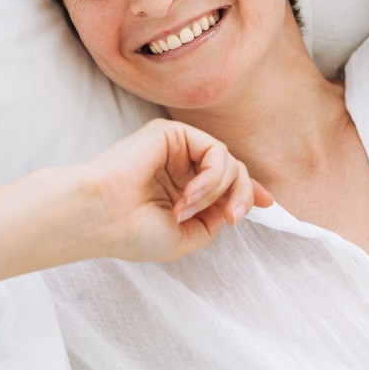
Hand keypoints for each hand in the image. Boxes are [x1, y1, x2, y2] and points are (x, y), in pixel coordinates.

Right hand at [73, 119, 271, 263]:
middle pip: (233, 170)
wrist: (102, 217)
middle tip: (232, 218)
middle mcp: (179, 167)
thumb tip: (238, 202)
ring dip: (217, 190)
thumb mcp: (186, 237)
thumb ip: (215, 219)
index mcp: (180, 190)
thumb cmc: (133, 233)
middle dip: (241, 195)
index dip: (247, 190)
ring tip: (188, 208)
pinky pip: (214, 149)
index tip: (266, 202)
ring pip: (227, 160)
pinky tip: (190, 194)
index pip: (223, 183)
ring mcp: (176, 149)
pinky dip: (211, 176)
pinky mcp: (171, 133)